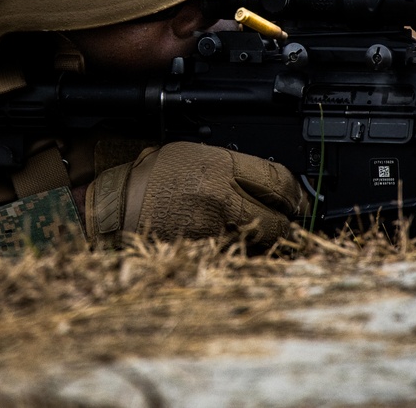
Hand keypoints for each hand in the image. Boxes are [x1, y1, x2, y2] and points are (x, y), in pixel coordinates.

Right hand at [85, 142, 306, 246]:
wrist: (115, 207)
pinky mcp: (204, 257)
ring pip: (261, 245)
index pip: (277, 180)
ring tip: (264, 236)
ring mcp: (213, 231)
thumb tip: (267, 182)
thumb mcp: (193, 155)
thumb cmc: (151, 178)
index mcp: (219, 167)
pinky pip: (237, 259)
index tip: (300, 198)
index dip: (296, 192)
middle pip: (278, 218)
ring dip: (268, 243)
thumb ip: (231, 167)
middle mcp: (221, 198)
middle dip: (287, 222)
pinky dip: (243, 256)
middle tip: (289, 220)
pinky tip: (238, 249)